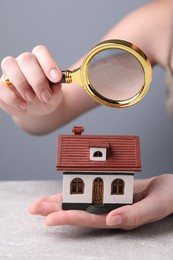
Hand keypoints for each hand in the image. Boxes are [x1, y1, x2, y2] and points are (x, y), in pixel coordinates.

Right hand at [0, 45, 62, 116]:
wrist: (36, 110)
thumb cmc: (46, 98)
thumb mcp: (55, 96)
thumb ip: (56, 90)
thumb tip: (55, 86)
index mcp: (39, 60)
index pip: (41, 52)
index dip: (49, 63)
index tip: (56, 78)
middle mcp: (23, 62)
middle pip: (26, 58)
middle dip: (37, 79)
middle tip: (45, 96)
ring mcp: (9, 72)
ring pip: (9, 65)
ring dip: (21, 84)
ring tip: (31, 99)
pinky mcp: (1, 85)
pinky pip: (0, 86)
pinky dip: (12, 98)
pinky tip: (23, 106)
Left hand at [28, 174, 172, 229]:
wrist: (171, 189)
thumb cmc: (167, 198)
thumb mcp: (155, 206)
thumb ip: (135, 215)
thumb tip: (112, 220)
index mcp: (120, 217)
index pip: (90, 219)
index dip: (70, 218)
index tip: (49, 219)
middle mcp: (111, 211)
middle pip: (80, 211)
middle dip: (56, 210)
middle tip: (33, 208)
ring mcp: (109, 200)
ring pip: (82, 201)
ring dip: (61, 200)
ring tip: (40, 202)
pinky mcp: (110, 190)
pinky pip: (90, 191)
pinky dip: (76, 190)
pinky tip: (63, 191)